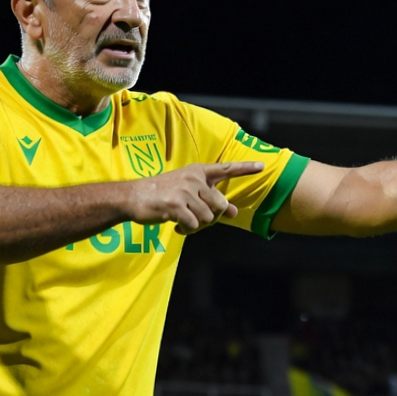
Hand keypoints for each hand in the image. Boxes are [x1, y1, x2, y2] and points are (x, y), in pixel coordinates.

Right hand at [124, 162, 264, 234]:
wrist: (133, 197)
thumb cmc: (163, 194)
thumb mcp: (189, 193)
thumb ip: (211, 200)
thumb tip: (235, 212)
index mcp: (198, 172)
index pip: (226, 168)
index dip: (246, 168)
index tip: (262, 166)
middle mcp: (194, 179)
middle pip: (220, 206)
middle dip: (211, 217)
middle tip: (194, 218)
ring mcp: (185, 191)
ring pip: (208, 218)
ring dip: (197, 225)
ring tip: (181, 219)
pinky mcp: (176, 206)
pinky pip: (193, 225)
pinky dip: (186, 230)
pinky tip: (174, 224)